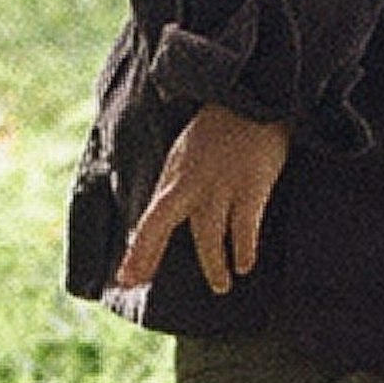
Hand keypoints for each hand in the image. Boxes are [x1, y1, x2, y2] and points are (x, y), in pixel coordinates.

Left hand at [109, 101, 288, 308]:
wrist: (258, 97)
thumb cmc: (225, 129)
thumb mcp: (190, 153)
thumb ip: (180, 185)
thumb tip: (170, 217)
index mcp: (175, 173)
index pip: (150, 219)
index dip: (137, 251)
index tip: (125, 279)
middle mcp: (191, 182)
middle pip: (160, 224)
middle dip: (146, 255)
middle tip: (137, 284)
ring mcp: (221, 185)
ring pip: (208, 237)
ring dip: (213, 266)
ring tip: (221, 285)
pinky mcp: (252, 186)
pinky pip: (244, 229)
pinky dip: (243, 250)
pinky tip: (245, 265)